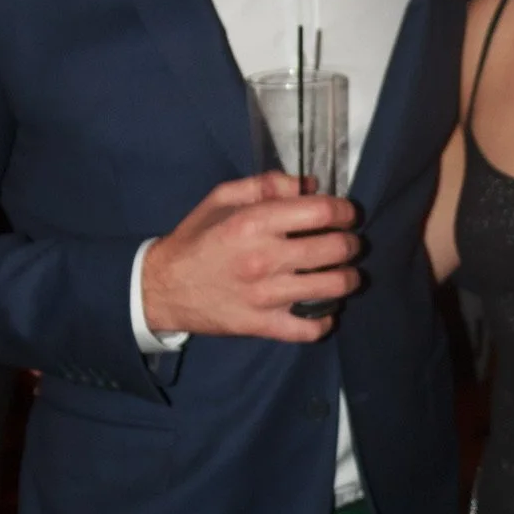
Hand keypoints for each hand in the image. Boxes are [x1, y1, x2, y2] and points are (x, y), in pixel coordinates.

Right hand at [141, 171, 361, 343]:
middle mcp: (264, 258)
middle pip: (335, 249)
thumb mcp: (222, 198)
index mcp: (254, 222)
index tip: (346, 214)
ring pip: (333, 288)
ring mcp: (266, 296)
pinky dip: (325, 321)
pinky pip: (310, 329)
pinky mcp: (262, 325)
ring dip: (348, 279)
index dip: (344, 210)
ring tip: (344, 274)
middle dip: (351, 243)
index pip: (321, 211)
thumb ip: (266, 185)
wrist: (163, 288)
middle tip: (347, 244)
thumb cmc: (196, 239)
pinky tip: (323, 309)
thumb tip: (307, 185)